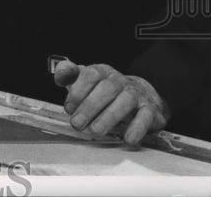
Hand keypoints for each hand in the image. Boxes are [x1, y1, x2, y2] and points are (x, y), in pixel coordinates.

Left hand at [53, 60, 170, 146]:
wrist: (141, 93)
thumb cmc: (105, 90)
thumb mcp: (86, 80)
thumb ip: (69, 75)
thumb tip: (60, 76)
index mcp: (102, 72)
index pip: (91, 74)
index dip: (78, 90)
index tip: (68, 108)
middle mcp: (119, 80)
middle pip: (107, 89)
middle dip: (90, 107)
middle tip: (77, 124)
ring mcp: (136, 94)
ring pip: (125, 101)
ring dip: (109, 117)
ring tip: (96, 131)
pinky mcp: (150, 109)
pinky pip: (146, 116)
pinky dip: (137, 127)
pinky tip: (128, 138)